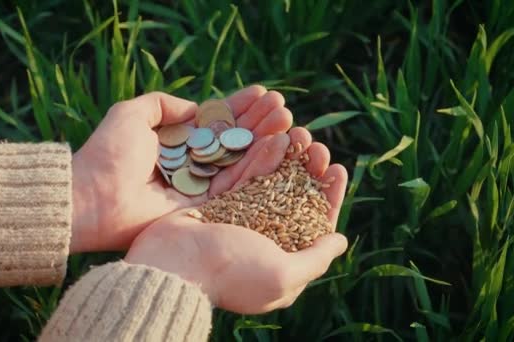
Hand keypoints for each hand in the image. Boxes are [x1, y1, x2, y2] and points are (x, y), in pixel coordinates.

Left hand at [70, 87, 292, 252]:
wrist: (93, 197)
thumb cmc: (108, 153)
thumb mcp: (132, 113)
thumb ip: (163, 104)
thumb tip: (196, 107)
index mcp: (175, 144)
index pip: (214, 123)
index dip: (238, 108)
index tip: (262, 93)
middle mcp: (190, 166)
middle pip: (232, 142)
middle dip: (258, 123)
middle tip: (281, 106)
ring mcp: (199, 188)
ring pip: (239, 162)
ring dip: (265, 141)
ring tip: (286, 121)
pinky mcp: (205, 209)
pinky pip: (237, 185)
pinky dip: (258, 166)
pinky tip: (277, 145)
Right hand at [125, 128, 348, 313]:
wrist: (172, 264)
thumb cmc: (230, 273)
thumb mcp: (282, 276)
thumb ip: (315, 259)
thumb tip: (341, 241)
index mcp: (280, 259)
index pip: (314, 224)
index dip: (329, 196)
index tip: (339, 169)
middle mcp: (261, 239)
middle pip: (293, 199)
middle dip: (308, 171)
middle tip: (317, 146)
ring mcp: (238, 219)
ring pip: (270, 183)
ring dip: (287, 158)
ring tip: (301, 132)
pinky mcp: (217, 203)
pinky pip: (244, 177)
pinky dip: (260, 158)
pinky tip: (276, 138)